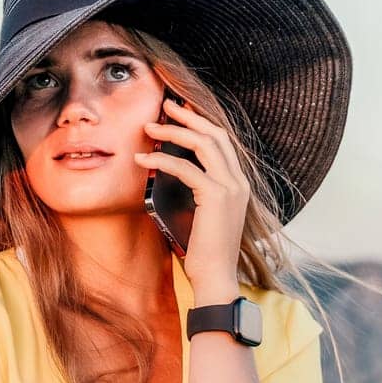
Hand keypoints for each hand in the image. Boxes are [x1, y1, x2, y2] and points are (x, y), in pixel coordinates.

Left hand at [133, 95, 248, 292]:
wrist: (217, 278)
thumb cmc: (206, 253)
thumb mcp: (204, 215)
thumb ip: (198, 192)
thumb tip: (173, 171)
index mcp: (239, 185)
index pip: (223, 142)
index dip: (201, 123)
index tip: (181, 113)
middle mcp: (239, 182)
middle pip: (216, 134)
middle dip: (189, 116)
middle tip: (165, 105)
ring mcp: (230, 188)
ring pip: (203, 144)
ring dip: (173, 132)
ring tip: (149, 127)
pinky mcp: (215, 197)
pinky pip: (185, 168)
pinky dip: (161, 160)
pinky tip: (143, 159)